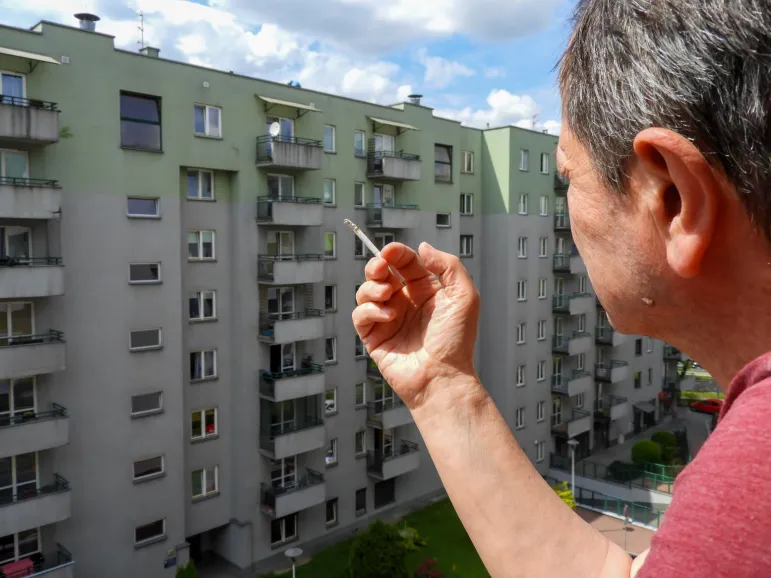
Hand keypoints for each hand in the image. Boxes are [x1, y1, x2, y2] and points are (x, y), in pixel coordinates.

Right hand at [352, 242, 479, 408]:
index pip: (405, 263)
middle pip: (380, 273)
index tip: (390, 251)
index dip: (395, 253)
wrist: (443, 377)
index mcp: (425, 290)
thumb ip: (449, 266)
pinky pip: (360, 315)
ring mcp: (388, 319)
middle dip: (377, 266)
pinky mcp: (374, 337)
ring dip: (373, 287)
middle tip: (381, 268)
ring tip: (388, 296)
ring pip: (366, 291)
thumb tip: (423, 247)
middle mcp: (405, 302)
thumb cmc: (457, 341)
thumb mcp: (464, 296)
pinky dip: (370, 309)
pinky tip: (388, 315)